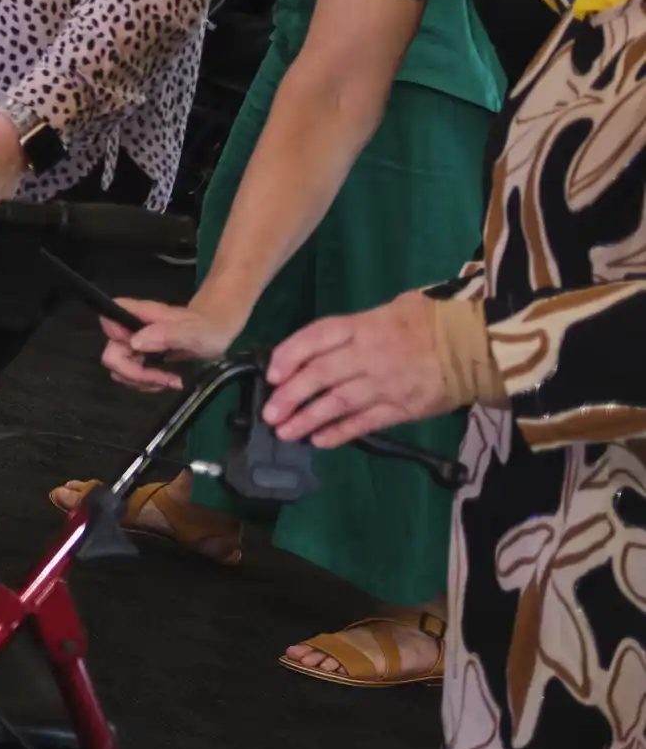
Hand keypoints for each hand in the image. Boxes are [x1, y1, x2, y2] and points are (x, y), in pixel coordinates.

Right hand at [101, 292, 248, 394]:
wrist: (218, 330)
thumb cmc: (207, 327)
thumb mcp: (193, 332)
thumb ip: (166, 334)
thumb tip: (134, 343)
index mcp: (139, 316)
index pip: (107, 322)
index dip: (116, 341)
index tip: (140, 354)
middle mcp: (131, 330)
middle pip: (112, 354)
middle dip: (134, 373)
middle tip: (162, 378)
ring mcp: (136, 345)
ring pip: (121, 369)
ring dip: (143, 382)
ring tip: (169, 380)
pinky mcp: (142, 358)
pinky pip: (133, 375)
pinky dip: (148, 383)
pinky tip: (167, 381)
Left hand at [265, 296, 472, 449]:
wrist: (478, 347)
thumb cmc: (432, 322)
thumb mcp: (394, 307)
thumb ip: (357, 326)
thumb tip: (320, 343)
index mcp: (365, 326)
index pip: (316, 338)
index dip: (290, 355)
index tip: (272, 374)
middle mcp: (370, 355)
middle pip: (321, 375)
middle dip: (291, 396)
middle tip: (270, 413)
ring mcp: (386, 385)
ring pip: (339, 404)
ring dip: (308, 419)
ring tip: (285, 432)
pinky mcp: (403, 409)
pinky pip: (365, 423)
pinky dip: (341, 433)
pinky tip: (319, 441)